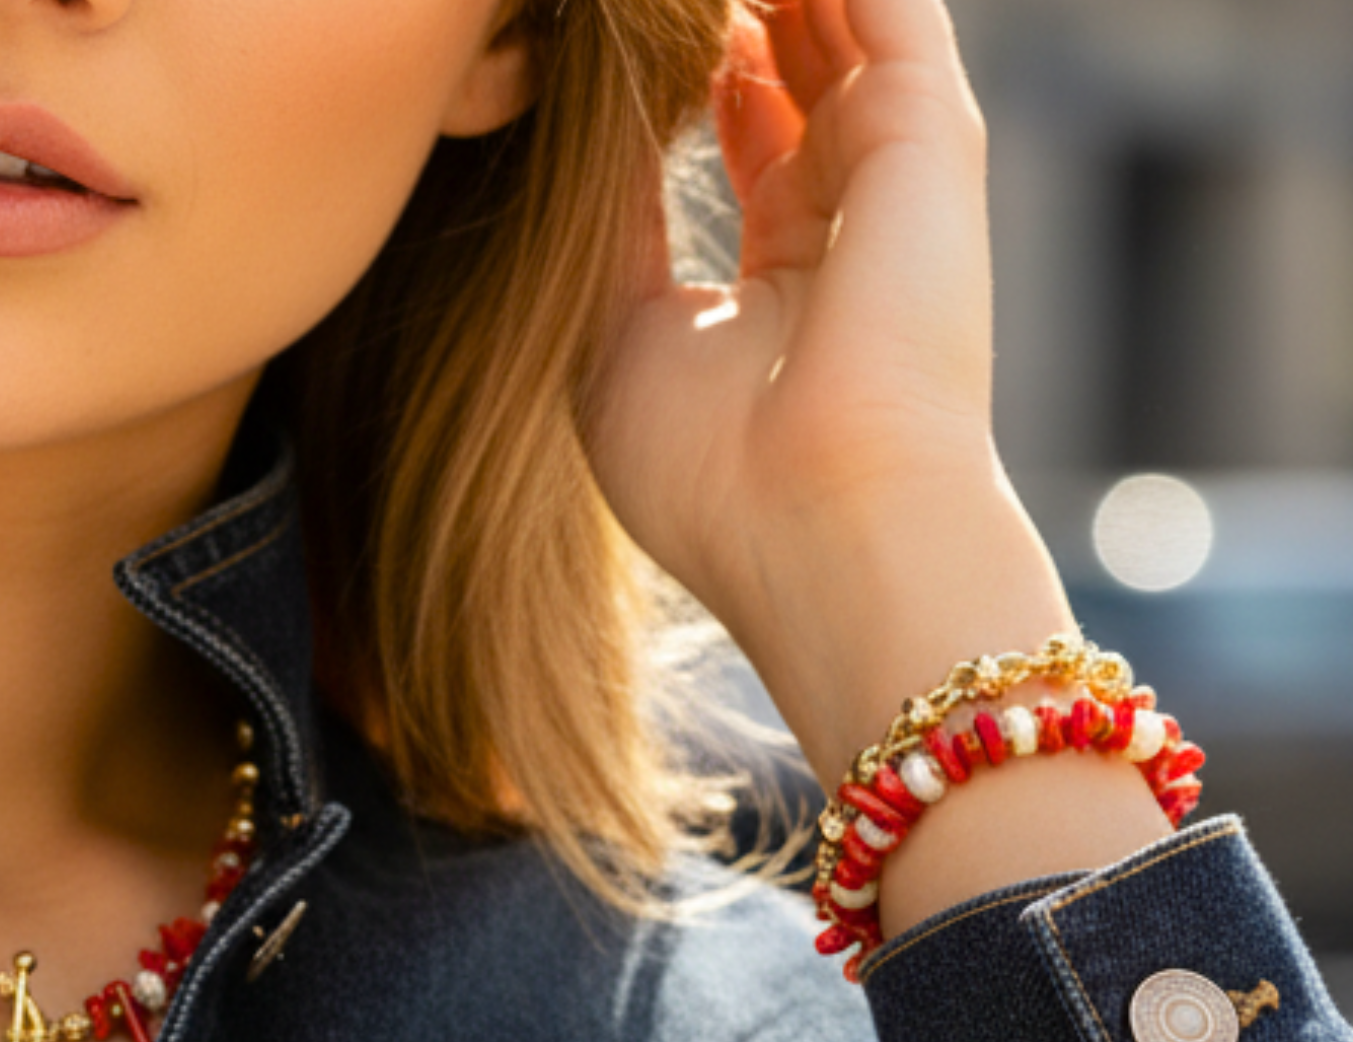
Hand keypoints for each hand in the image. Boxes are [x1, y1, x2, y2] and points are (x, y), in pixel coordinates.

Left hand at [581, 0, 1163, 935]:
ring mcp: (899, 165)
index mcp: (784, 277)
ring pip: (835, 9)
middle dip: (724, 15)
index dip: (687, 62)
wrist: (825, 526)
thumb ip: (608, 219)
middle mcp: (853, 214)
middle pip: (796, 48)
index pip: (745, 123)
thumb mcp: (616, 335)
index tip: (612, 36)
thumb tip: (578, 113)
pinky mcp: (928, 125)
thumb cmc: (711, 477)